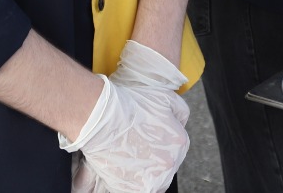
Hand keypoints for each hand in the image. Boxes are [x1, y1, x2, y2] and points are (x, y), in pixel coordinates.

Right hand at [62, 40, 188, 192]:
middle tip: (138, 148)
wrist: (101, 120)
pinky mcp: (134, 189)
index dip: (162, 143)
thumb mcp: (166, 98)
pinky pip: (137, 189)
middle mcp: (170, 164)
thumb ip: (180, 113)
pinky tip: (123, 167)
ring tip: (130, 158)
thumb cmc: (129, 108)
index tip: (150, 141)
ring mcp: (152, 179)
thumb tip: (181, 124)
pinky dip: (131, 182)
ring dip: (145, 173)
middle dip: (155, 158)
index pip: (177, 148)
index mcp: (180, 142)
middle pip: (166, 166)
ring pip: (154, 180)